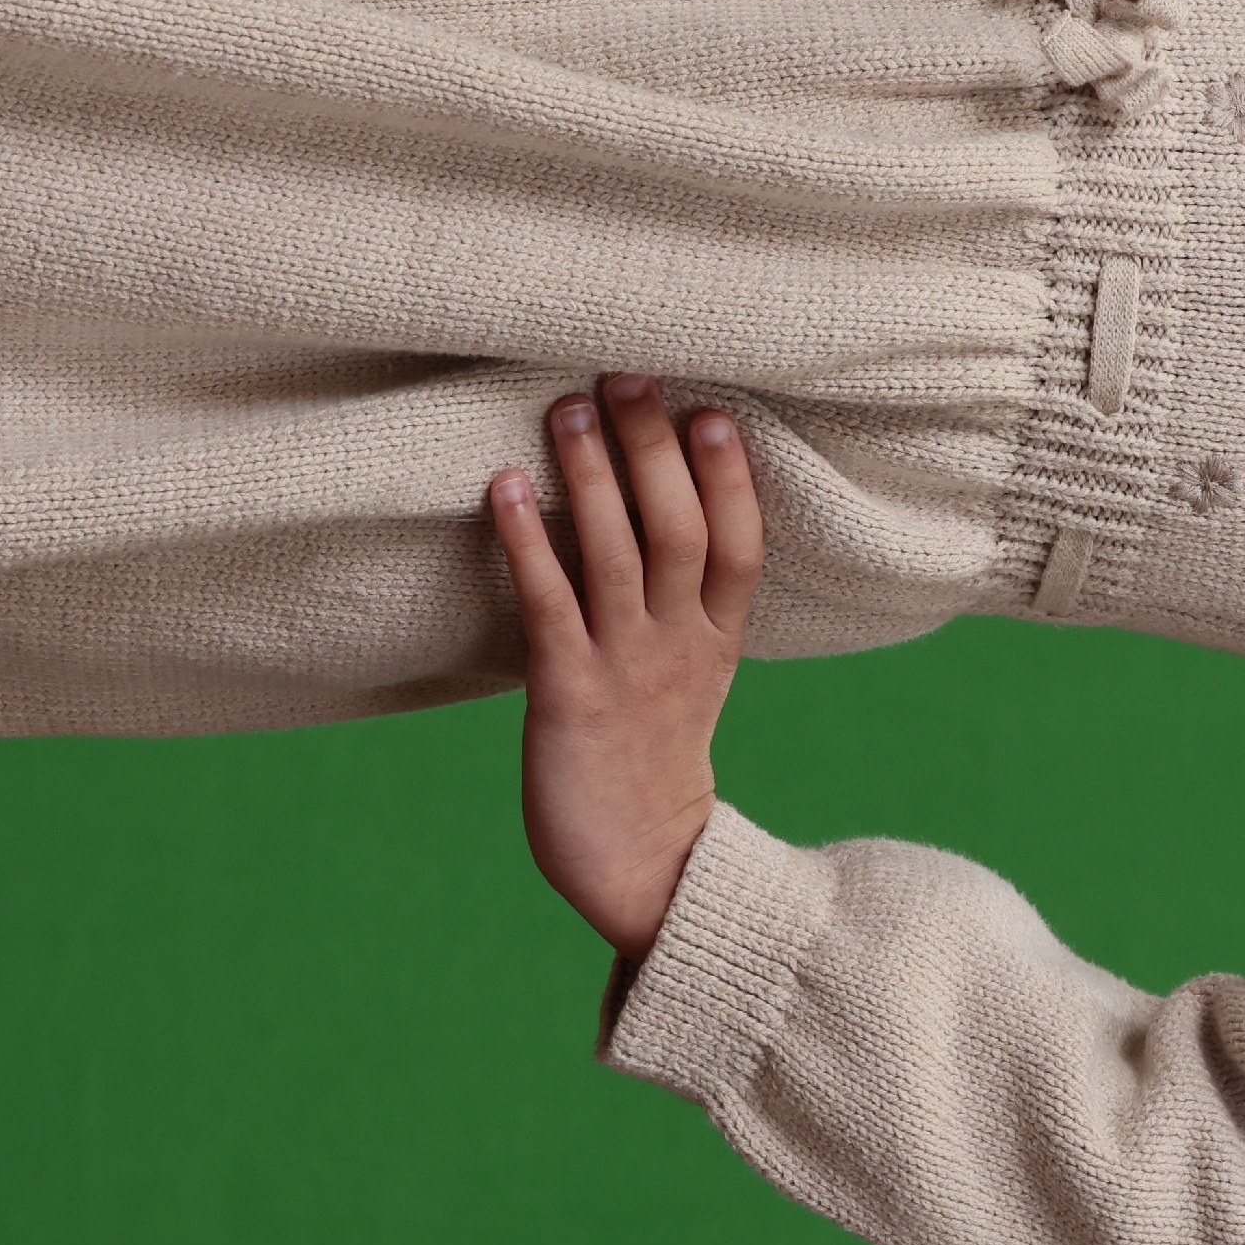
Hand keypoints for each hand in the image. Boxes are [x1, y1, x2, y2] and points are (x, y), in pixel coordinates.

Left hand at [492, 375, 759, 990]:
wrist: (644, 868)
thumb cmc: (654, 766)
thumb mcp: (694, 680)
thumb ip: (686, 611)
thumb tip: (664, 530)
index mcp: (717, 641)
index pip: (741, 543)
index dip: (730, 476)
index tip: (711, 409)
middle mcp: (679, 645)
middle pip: (681, 527)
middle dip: (654, 447)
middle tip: (627, 376)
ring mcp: (625, 667)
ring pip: (616, 551)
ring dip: (590, 474)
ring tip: (564, 408)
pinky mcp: (568, 693)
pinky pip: (549, 602)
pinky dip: (527, 540)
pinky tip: (503, 490)